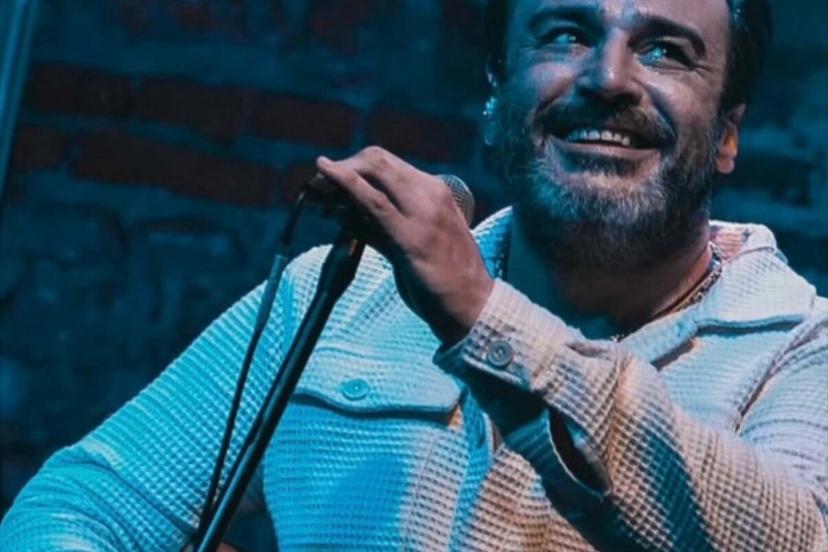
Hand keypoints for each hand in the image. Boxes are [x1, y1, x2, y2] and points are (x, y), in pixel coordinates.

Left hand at [316, 147, 493, 343]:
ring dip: (338, 176)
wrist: (473, 307)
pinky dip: (345, 183)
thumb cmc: (445, 280)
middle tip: (319, 184)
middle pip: (377, 160)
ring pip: (373, 172)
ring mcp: (423, 212)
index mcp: (436, 192)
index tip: (332, 180)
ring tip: (315, 188)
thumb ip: (384, 226)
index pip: (389, 165)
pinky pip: (372, 202)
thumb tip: (347, 215)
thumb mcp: (416, 241)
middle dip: (344, 167)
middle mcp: (431, 194)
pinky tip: (326, 174)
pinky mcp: (411, 236)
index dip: (355, 166)